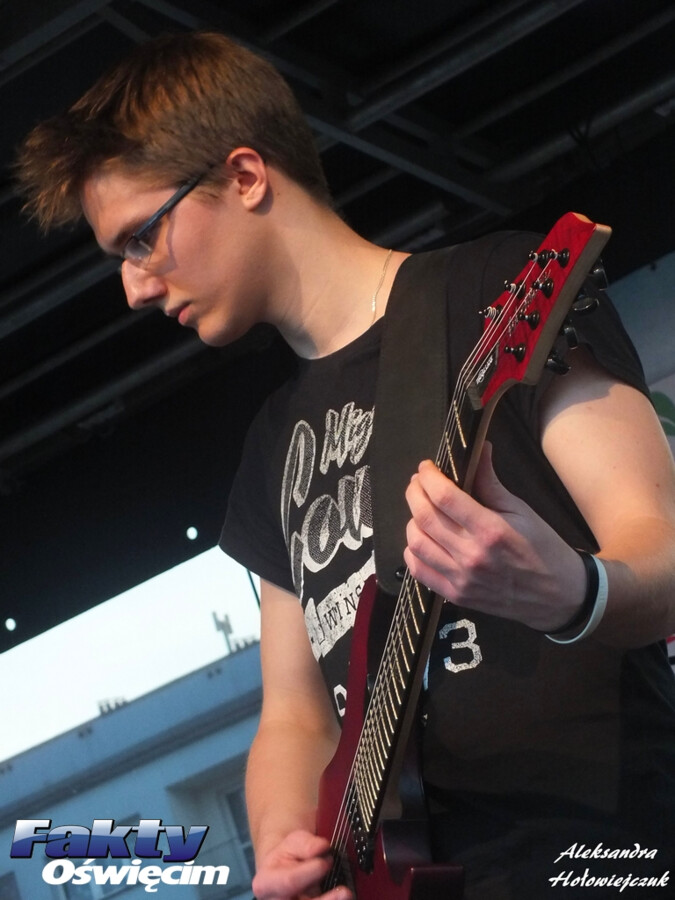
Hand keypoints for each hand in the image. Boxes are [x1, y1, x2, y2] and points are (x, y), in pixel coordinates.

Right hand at [251, 830, 352, 899]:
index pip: (290, 882)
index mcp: (265, 884)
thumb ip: (306, 844)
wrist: (285, 869)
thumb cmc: (288, 855)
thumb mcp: (293, 841)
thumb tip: (321, 847)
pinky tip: (343, 899)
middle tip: (344, 890)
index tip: (325, 862)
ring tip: (346, 896)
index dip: (310, 873)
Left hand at [403, 442, 586, 631]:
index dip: (428, 477)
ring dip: (412, 519)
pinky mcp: (455, 595)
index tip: (426, 467)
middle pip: (424, 517)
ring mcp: (461, 579)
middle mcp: (471, 555)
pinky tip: (422, 538)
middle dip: (415, 492)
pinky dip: (412, 551)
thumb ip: (491, 482)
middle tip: (419, 482)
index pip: (444, 497)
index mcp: (491, 530)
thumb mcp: (521, 510)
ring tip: (421, 508)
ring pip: (416, 543)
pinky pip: (419, 571)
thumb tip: (479, 448)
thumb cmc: (543, 548)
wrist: (558, 597)